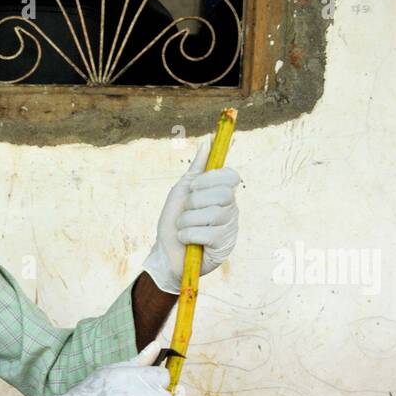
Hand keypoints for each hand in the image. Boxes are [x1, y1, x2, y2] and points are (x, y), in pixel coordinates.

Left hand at [142, 141, 241, 294]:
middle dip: (195, 202)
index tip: (193, 187)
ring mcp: (230, 228)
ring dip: (187, 221)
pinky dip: (189, 235)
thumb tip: (208, 141)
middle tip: (186, 212)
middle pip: (222, 194)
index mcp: (222, 194)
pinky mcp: (224, 246)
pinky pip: (207, 233)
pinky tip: (187, 241)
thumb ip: (196, 169)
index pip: (230, 176)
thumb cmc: (173, 224)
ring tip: (183, 229)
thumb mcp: (181, 192)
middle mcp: (230, 209)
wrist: (164, 254)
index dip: (211, 179)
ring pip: (212, 214)